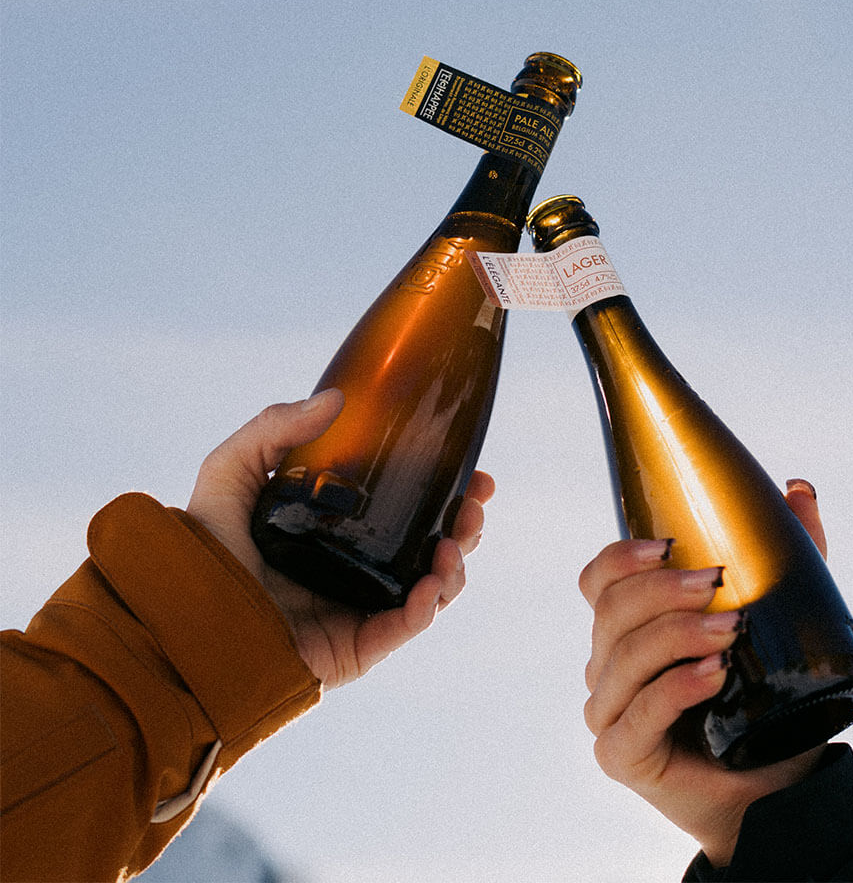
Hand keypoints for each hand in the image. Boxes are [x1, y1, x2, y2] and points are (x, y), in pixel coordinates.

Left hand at [185, 389, 494, 687]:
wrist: (184, 618)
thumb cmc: (201, 548)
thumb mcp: (232, 471)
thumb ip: (275, 428)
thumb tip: (336, 398)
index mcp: (337, 531)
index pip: (405, 510)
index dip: (445, 491)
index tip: (472, 471)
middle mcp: (354, 569)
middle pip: (430, 547)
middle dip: (464, 525)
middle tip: (476, 502)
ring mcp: (359, 609)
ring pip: (431, 588)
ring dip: (456, 565)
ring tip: (454, 542)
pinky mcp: (356, 647)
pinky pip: (406, 627)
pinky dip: (429, 606)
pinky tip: (431, 583)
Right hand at [579, 480, 826, 867]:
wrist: (779, 791)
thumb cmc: (767, 704)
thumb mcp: (782, 619)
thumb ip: (788, 557)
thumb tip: (799, 488)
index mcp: (629, 629)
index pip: (598, 581)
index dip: (620, 557)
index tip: (668, 545)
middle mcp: (608, 665)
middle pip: (610, 611)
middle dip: (660, 590)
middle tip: (714, 583)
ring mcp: (609, 711)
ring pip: (622, 656)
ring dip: (675, 635)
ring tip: (729, 632)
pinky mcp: (622, 755)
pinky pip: (639, 712)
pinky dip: (675, 688)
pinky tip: (713, 676)